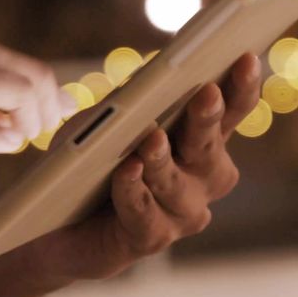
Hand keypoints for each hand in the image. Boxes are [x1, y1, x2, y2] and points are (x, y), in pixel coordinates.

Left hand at [0, 53, 261, 296]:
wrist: (50, 222)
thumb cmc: (90, 159)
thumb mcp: (110, 118)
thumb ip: (138, 98)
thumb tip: (158, 71)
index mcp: (205, 140)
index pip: (233, 110)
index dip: (242, 86)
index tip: (246, 56)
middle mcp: (204, 178)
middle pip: (212, 147)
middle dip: (207, 120)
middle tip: (205, 93)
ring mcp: (183, 212)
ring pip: (180, 185)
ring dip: (164, 161)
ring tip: (150, 139)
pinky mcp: (151, 239)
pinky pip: (146, 216)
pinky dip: (134, 193)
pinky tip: (126, 173)